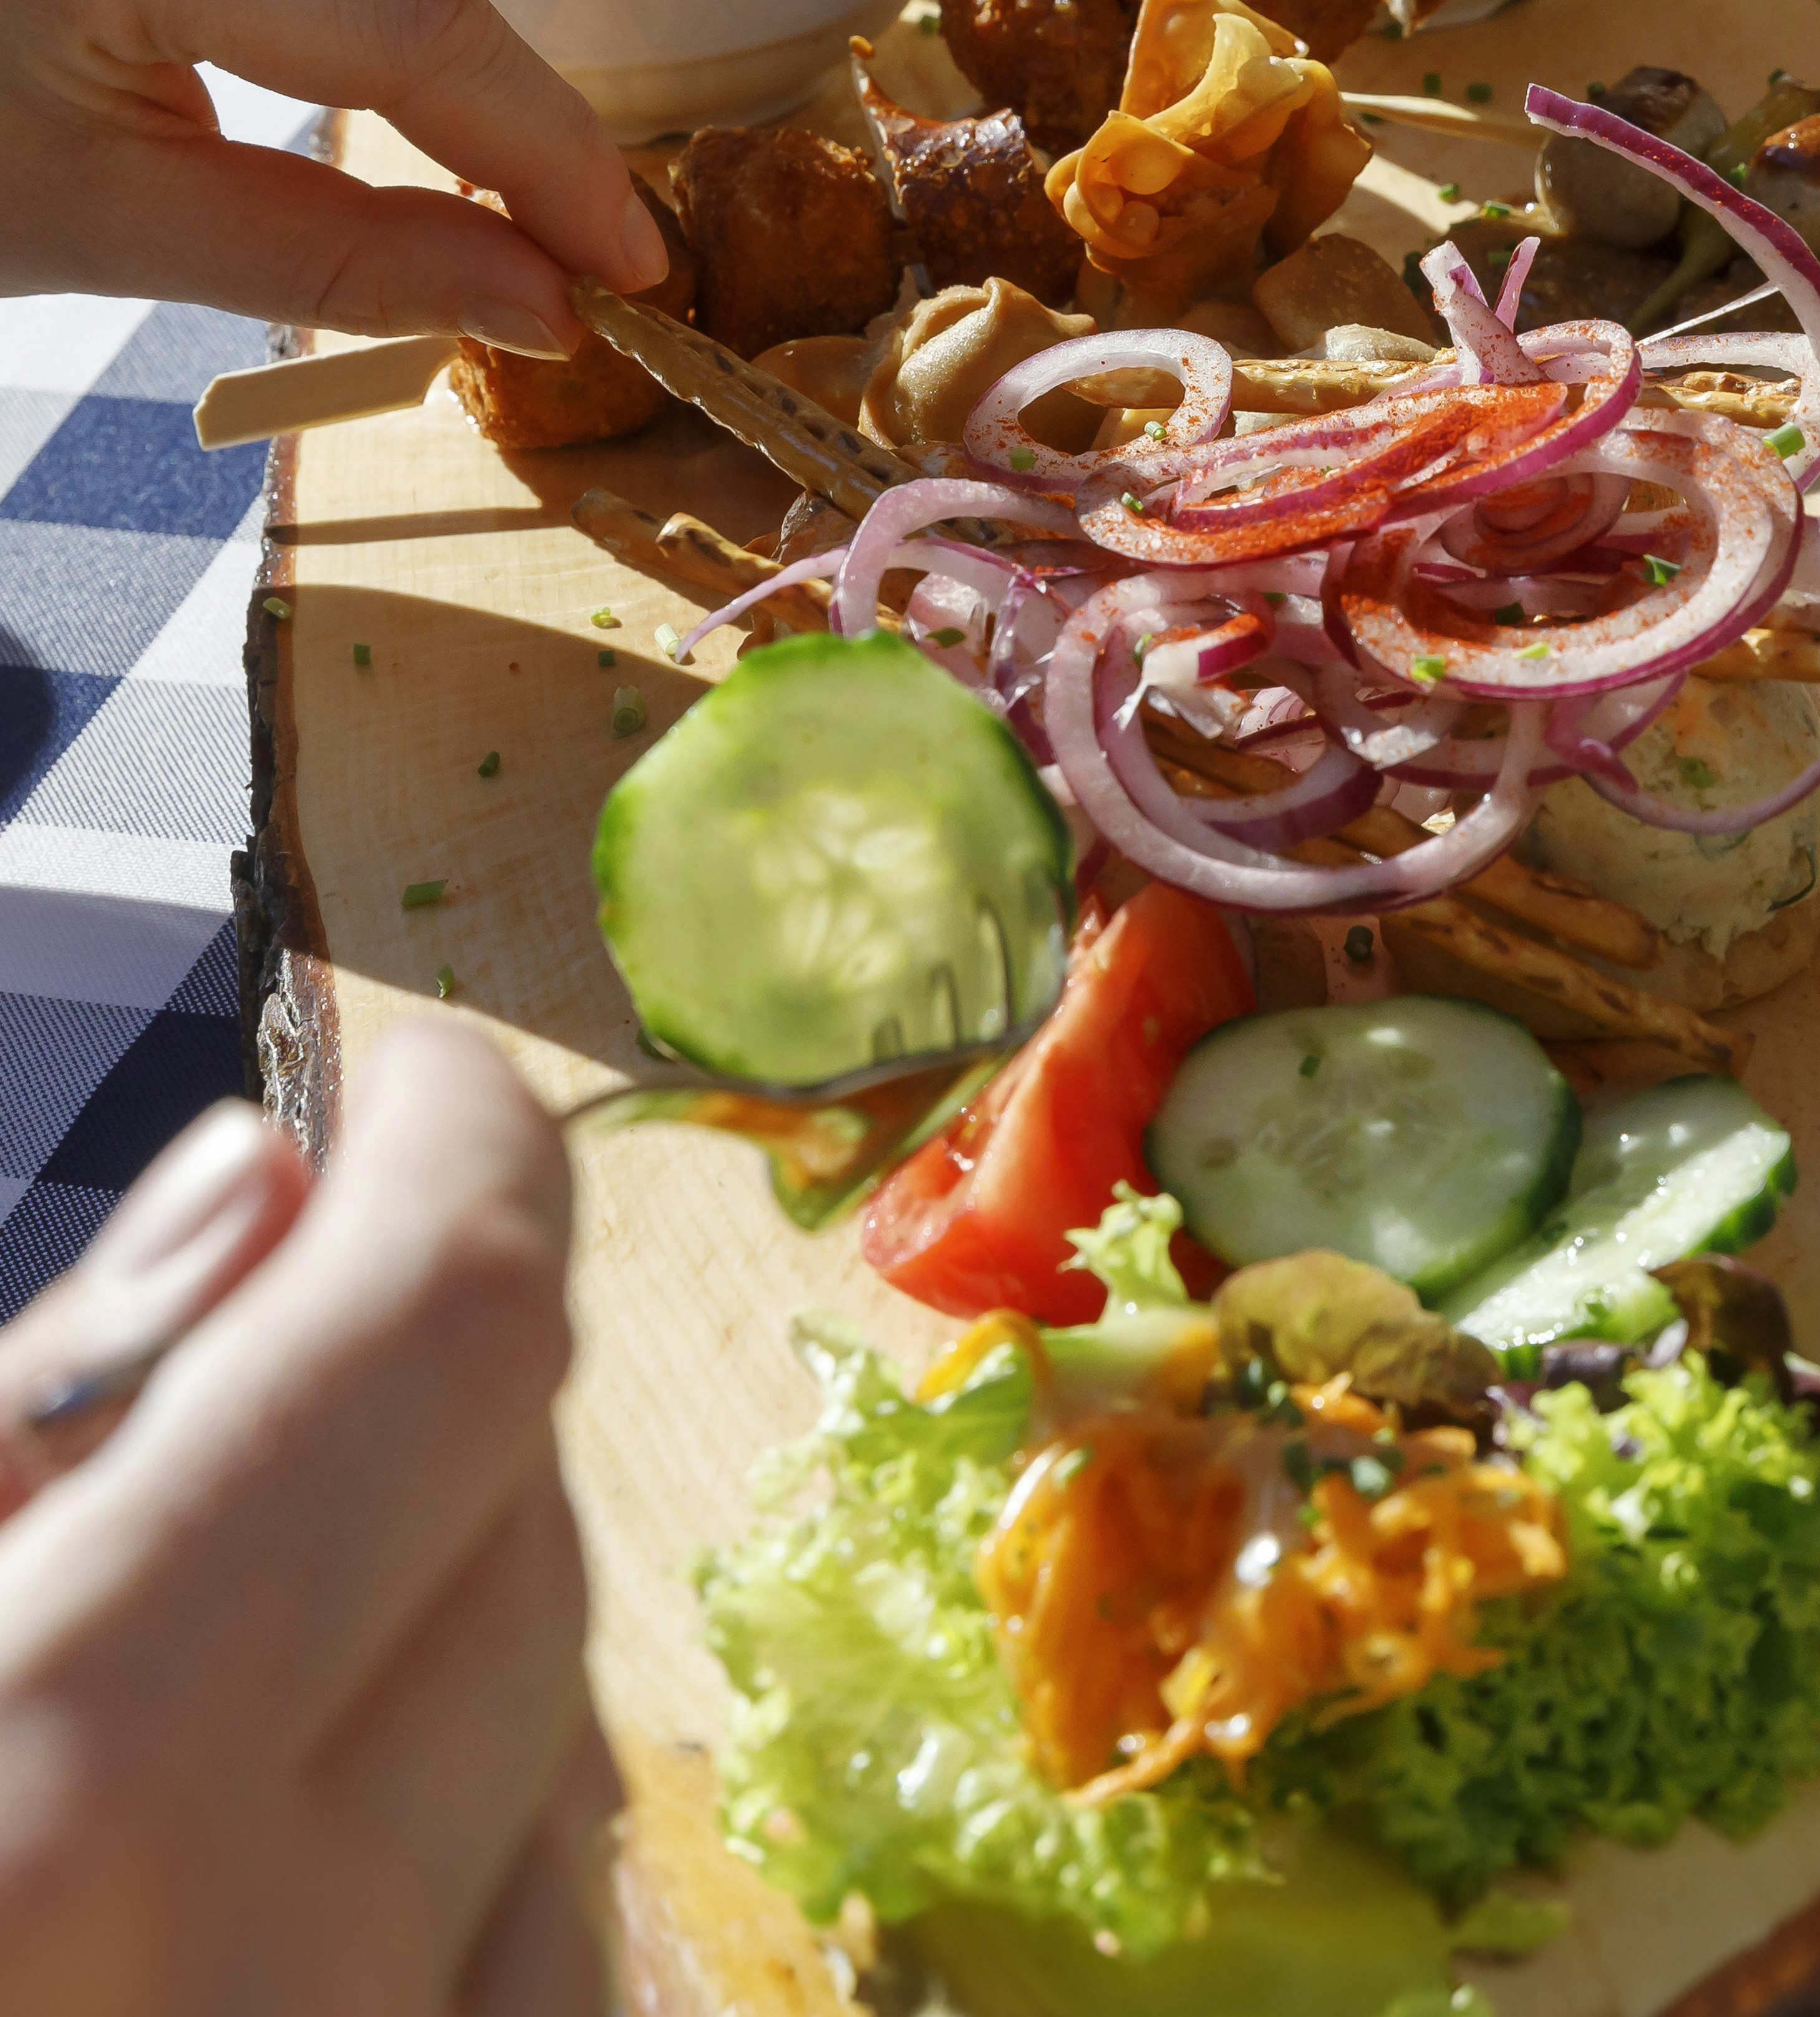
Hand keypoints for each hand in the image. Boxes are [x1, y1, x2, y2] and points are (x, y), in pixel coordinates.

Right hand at [0, 1024, 613, 2014]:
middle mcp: (264, 1974)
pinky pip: (538, 1955)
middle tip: (274, 1343)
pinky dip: (460, 1837)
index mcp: (63, 1782)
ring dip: (442, 1610)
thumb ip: (20, 1413)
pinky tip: (283, 1846)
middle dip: (421, 1378)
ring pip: (563, 1729)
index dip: (454, 1154)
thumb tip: (265, 1194)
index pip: (448, 1326)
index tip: (412, 1093)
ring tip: (229, 1630)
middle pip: (521, 1508)